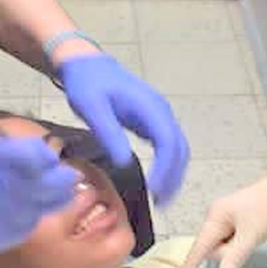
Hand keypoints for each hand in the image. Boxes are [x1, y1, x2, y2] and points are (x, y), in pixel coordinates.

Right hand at [0, 136, 79, 267]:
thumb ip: (0, 150)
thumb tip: (38, 149)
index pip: (35, 159)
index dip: (50, 159)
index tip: (55, 157)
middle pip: (44, 188)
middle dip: (59, 182)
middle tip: (67, 177)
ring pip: (36, 212)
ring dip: (48, 203)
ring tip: (55, 195)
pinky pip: (19, 232)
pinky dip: (29, 221)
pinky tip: (30, 215)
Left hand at [57, 54, 188, 205]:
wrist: (87, 64)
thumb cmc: (87, 84)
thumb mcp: (91, 108)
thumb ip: (108, 133)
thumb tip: (124, 163)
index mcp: (149, 107)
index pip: (168, 141)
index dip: (165, 168)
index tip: (154, 191)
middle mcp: (161, 111)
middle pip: (179, 148)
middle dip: (174, 177)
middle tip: (161, 204)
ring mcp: (159, 115)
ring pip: (177, 148)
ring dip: (174, 174)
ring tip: (161, 198)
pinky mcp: (152, 120)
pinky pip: (168, 145)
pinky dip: (168, 165)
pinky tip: (158, 181)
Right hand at [177, 129, 266, 267]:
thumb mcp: (252, 235)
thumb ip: (236, 255)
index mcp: (215, 218)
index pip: (199, 247)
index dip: (190, 265)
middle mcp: (215, 217)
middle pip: (212, 247)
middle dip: (227, 253)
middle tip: (248, 243)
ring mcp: (224, 218)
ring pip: (222, 245)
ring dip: (235, 248)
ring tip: (253, 235)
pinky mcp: (233, 219)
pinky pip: (230, 239)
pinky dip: (239, 243)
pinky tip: (251, 234)